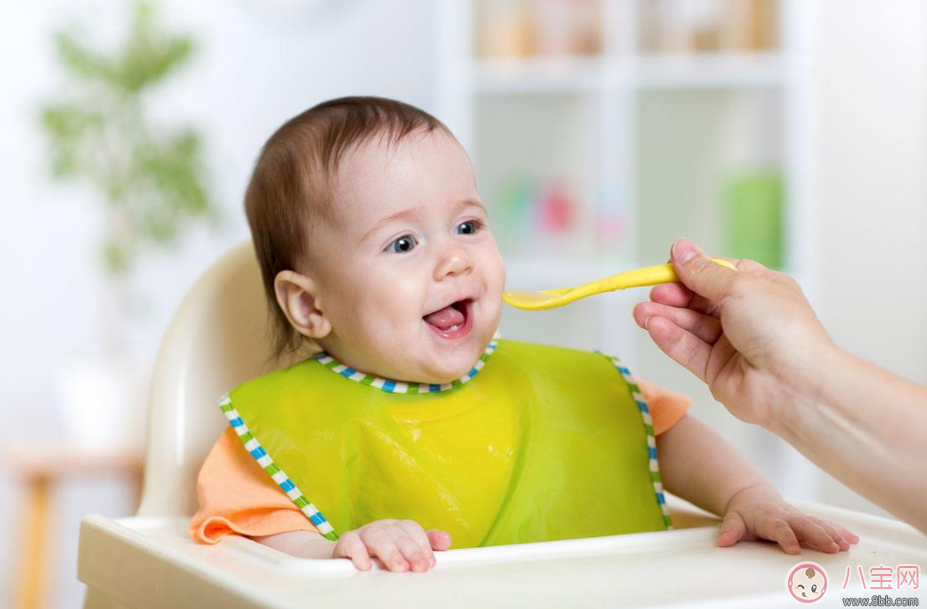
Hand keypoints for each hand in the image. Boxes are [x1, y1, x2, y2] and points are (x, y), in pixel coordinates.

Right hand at [332, 519, 451, 571]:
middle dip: (411, 550)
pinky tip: (366, 566)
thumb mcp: (404, 550)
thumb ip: (425, 545)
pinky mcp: (346, 542)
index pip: (412, 529)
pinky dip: (358, 553)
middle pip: (397, 533)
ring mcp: (363, 533)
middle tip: (420, 568)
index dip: (422, 544)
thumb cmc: (380, 554)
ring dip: (390, 552)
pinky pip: (351, 543)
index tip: (429, 563)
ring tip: (399, 568)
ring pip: (377, 536)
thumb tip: (446, 540)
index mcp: (396, 527)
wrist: (347, 557)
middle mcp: (381, 527)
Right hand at [633, 239, 836, 426]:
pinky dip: (671, 338)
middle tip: (655, 293)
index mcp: (760, 289)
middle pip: (699, 301)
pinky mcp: (717, 371)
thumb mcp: (739, 287)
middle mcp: (746, 316)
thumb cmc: (780, 328)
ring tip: (640, 312)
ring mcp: (731, 345)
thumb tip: (680, 249)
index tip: (666, 266)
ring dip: (665, 317)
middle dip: (674, 296)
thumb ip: (703, 272)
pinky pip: (689, 350)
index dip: (691, 270)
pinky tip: (654, 327)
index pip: (717, 274)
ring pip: (690, 326)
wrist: (795, 385)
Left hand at [717, 484, 858, 553]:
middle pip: (804, 525)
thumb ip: (729, 531)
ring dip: (834, 533)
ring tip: (847, 545)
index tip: (793, 550)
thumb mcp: (733, 520)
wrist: (753, 496)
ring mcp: (799, 517)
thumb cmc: (744, 512)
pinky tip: (854, 539)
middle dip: (819, 535)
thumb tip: (722, 542)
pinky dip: (839, 530)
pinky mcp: (807, 519)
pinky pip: (825, 524)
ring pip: (818, 523)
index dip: (786, 537)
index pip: (778, 528)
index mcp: (768, 518)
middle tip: (833, 548)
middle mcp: (787, 516)